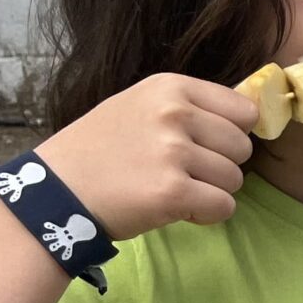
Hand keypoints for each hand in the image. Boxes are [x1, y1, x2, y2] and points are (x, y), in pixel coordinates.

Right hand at [33, 74, 255, 240]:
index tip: (206, 145)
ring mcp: (173, 152)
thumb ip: (189, 107)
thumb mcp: (139, 106)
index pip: (243, 110)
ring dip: (211, 191)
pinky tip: (175, 208)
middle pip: (242, 147)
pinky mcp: (172, 191)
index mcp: (170, 88)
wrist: (53, 190)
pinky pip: (224, 206)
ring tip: (171, 188)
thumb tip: (249, 115)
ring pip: (235, 179)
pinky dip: (205, 214)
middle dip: (220, 165)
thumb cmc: (100, 150)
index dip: (231, 134)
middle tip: (181, 172)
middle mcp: (174, 114)